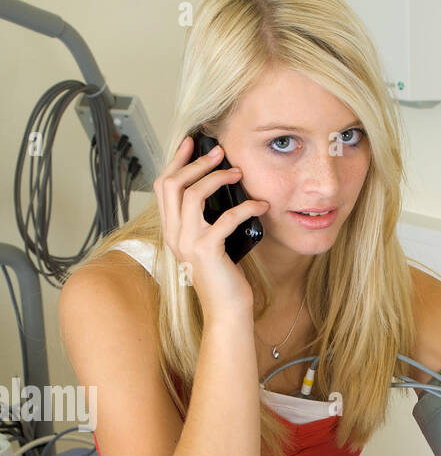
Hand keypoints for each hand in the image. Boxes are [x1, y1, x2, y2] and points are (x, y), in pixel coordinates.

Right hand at [154, 135, 267, 318]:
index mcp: (172, 231)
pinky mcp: (207, 251)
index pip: (163, 187)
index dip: (176, 161)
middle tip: (219, 152)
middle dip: (195, 163)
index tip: (191, 143)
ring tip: (238, 173)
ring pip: (192, 195)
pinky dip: (245, 207)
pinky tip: (260, 206)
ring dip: (217, 178)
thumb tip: (223, 190)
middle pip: (172, 184)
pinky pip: (224, 218)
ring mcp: (188, 243)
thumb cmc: (224, 279)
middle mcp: (174, 235)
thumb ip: (207, 221)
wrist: (227, 312)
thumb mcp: (211, 244)